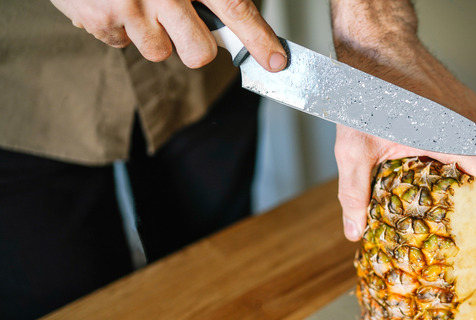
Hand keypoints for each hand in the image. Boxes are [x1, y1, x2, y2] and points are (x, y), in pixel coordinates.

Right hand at [50, 0, 286, 69]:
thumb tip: (239, 23)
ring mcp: (131, 7)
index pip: (235, 7)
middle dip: (196, 48)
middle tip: (183, 25)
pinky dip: (123, 29)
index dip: (258, 38)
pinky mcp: (102, 20)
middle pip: (199, 52)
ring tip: (141, 4)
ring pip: (161, 52)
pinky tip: (117, 3)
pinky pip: (125, 45)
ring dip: (155, 35)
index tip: (276, 61)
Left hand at [331, 0, 475, 241]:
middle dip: (472, 196)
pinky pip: (463, 133)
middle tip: (453, 219)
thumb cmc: (364, 90)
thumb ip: (355, 193)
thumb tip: (355, 232)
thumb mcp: (354, 149)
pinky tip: (421, 157)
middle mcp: (467, 121)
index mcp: (452, 135)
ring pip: (471, 150)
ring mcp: (467, 108)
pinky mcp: (461, 100)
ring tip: (428, 187)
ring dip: (456, 170)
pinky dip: (449, 150)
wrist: (374, 43)